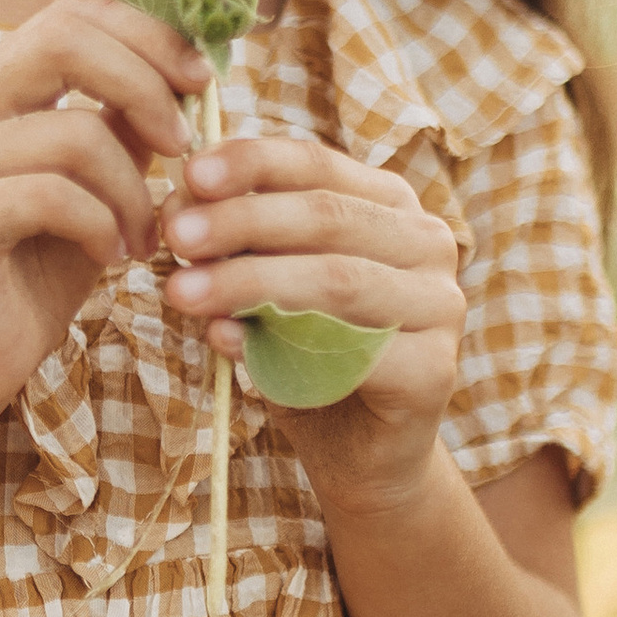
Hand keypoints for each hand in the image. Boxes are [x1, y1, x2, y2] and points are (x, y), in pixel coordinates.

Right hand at [0, 0, 210, 430]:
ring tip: (143, 235)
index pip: (71, 13)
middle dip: (147, 89)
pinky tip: (110, 256)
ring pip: (74, 134)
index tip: (199, 82)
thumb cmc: (41, 263)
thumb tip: (188, 64)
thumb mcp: (100, 178)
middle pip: (65, 42)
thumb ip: (126, 119)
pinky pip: (51, 197)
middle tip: (183, 148)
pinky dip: (101, 226)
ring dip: (133, 190)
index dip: (146, 34)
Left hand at [161, 134, 463, 506]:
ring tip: (181, 292)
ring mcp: (440, 305)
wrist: (358, 454)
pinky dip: (280, 346)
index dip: (253, 162)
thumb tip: (177, 207)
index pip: (318, 164)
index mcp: (388, 205)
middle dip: (242, 221)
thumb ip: (233, 245)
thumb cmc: (306, 356)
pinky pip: (351, 352)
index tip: (189, 172)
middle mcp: (427, 243)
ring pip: (336, 279)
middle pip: (327, 216)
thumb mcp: (262, 287)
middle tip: (176, 237)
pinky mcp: (434, 370)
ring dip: (250, 282)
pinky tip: (224, 344)